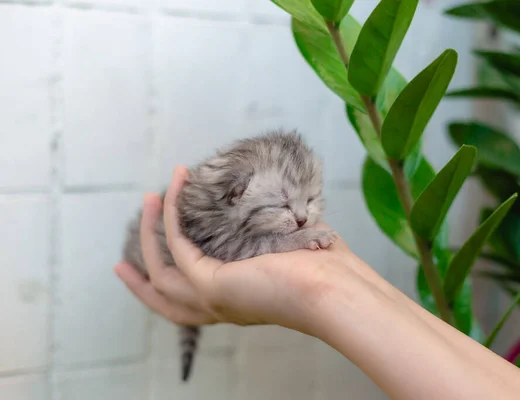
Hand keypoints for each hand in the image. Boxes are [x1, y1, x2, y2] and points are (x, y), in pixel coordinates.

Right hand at [114, 166, 381, 334]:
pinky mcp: (212, 284)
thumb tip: (277, 201)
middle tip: (119, 264)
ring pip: (161, 275)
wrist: (338, 290)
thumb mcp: (290, 249)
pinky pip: (177, 245)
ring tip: (149, 198)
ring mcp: (214, 299)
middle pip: (165, 302)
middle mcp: (222, 307)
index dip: (172, 284)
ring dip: (149, 234)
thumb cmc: (328, 271)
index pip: (193, 302)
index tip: (158, 261)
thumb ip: (272, 232)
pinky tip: (175, 187)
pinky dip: (172, 213)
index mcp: (240, 302)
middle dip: (139, 282)